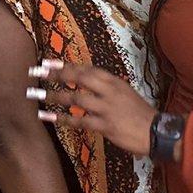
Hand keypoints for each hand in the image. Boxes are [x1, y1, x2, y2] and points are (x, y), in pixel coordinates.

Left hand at [35, 60, 153, 155]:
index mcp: (114, 81)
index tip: (48, 62)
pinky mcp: (105, 125)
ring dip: (55, 96)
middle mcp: (109, 91)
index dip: (66, 65)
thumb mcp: (124, 92)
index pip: (86, 68)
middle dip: (57, 75)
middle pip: (79, 78)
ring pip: (76, 99)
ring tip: (36, 95)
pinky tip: (49, 117)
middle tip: (38, 72)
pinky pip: (79, 121)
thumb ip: (104, 87)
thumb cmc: (139, 113)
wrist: (157, 131)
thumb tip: (83, 82)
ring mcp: (107, 108)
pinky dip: (62, 119)